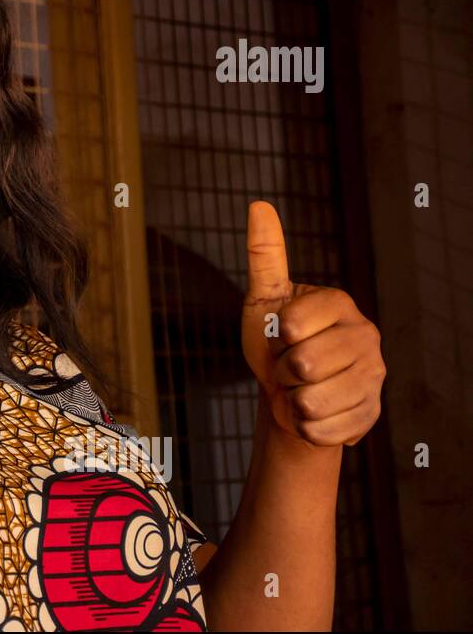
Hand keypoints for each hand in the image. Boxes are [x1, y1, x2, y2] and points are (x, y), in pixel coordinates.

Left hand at [240, 201, 384, 446]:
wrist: (287, 394)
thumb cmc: (275, 343)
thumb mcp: (264, 300)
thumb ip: (265, 256)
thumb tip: (259, 206)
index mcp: (339, 304)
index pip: (294, 324)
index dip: (277, 336)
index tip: (282, 334)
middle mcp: (366, 336)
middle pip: (303, 365)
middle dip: (282, 371)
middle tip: (289, 366)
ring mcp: (374, 376)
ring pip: (313, 400)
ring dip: (293, 401)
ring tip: (300, 389)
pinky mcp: (371, 413)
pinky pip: (323, 428)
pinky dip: (306, 426)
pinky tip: (312, 412)